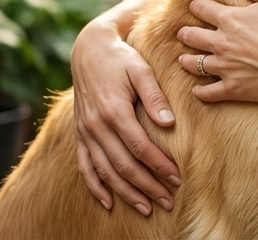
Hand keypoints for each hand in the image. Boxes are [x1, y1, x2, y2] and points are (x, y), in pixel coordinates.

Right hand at [71, 15, 180, 214]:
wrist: (89, 49)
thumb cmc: (122, 58)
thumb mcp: (141, 70)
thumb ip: (154, 97)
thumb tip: (169, 124)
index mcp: (114, 110)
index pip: (140, 147)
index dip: (159, 166)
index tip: (177, 178)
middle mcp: (96, 126)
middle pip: (123, 166)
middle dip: (147, 187)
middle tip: (168, 202)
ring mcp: (85, 131)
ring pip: (105, 171)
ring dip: (125, 193)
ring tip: (146, 208)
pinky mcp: (79, 133)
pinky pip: (84, 166)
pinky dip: (95, 187)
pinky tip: (108, 203)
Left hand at [176, 0, 257, 102]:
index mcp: (229, 19)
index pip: (203, 9)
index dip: (197, 6)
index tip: (194, 6)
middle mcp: (221, 43)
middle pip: (193, 37)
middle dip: (185, 34)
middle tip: (182, 34)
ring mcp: (225, 67)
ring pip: (196, 65)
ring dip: (187, 61)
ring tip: (183, 60)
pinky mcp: (233, 88)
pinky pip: (209, 93)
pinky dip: (200, 92)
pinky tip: (197, 90)